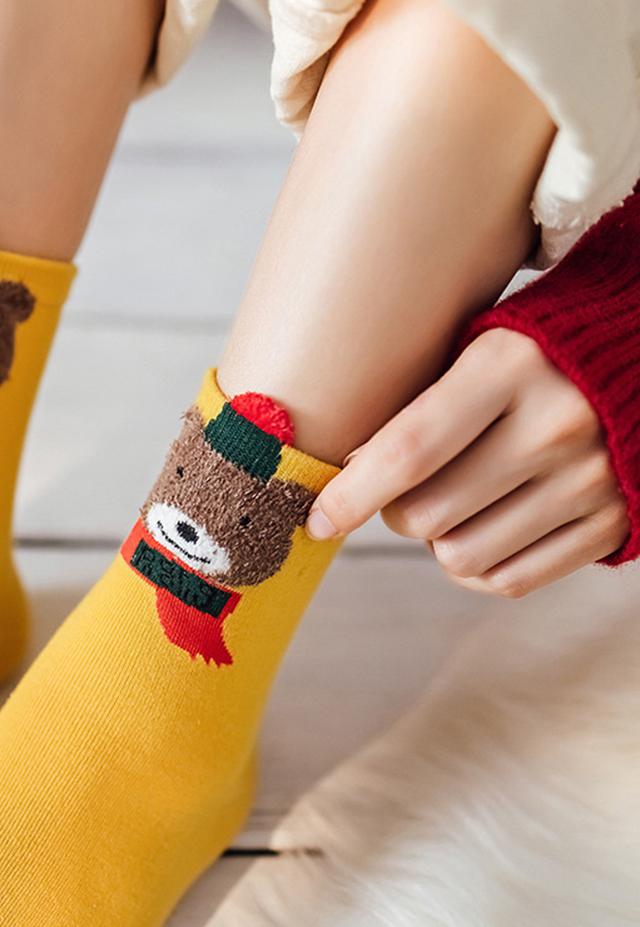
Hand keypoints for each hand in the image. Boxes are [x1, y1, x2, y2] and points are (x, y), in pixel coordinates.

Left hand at [306, 328, 629, 596]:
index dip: (350, 495)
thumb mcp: (474, 345)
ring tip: (452, 501)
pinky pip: (508, 581)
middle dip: (393, 511)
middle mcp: (556, 427)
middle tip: (404, 488)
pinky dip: (474, 568)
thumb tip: (345, 472)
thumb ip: (415, 403)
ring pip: (459, 558)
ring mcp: (591, 481)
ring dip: (435, 541)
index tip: (316, 519)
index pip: (408, 451)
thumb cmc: (531, 351)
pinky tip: (479, 528)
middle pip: (425, 516)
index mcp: (510, 366)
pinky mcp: (612, 523)